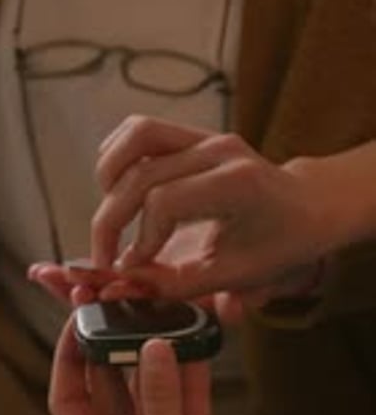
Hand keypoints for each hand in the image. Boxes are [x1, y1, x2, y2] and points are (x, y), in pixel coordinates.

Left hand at [50, 320, 281, 414]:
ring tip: (154, 315)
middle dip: (109, 348)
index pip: (68, 401)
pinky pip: (183, 394)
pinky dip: (188, 370)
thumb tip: (153, 346)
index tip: (77, 323)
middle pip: (106, 387)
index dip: (68, 361)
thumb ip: (161, 400)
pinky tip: (193, 338)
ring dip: (152, 355)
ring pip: (147, 387)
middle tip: (115, 308)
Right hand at [91, 115, 332, 296]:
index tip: (135, 268)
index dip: (141, 240)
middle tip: (104, 256)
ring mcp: (205, 136)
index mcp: (237, 183)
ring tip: (109, 216)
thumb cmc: (282, 243)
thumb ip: (177, 282)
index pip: (163, 202)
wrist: (310, 206)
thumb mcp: (236, 275)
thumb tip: (121, 283)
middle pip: (140, 173)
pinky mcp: (193, 134)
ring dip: (109, 176)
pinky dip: (119, 158)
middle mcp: (218, 150)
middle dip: (111, 219)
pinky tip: (119, 191)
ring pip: (135, 136)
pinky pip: (140, 131)